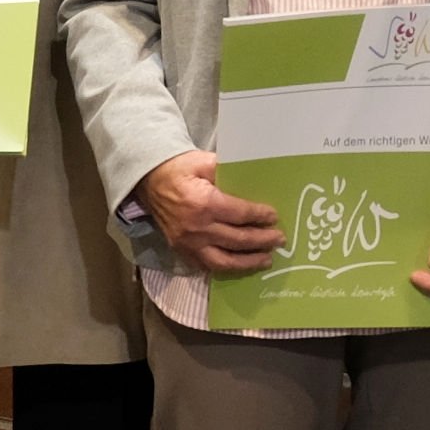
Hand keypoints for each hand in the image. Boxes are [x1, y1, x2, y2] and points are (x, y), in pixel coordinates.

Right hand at [137, 150, 285, 276]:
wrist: (149, 181)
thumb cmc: (180, 169)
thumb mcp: (204, 161)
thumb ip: (228, 172)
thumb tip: (255, 180)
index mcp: (204, 204)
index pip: (241, 214)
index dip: (260, 216)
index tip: (274, 217)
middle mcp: (197, 228)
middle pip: (238, 240)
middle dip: (263, 241)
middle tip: (280, 240)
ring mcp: (188, 243)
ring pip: (224, 261)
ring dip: (249, 262)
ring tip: (267, 260)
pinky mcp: (181, 251)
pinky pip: (207, 266)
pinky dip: (227, 268)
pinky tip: (242, 265)